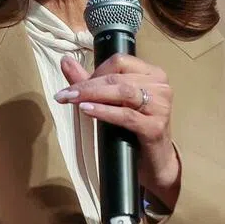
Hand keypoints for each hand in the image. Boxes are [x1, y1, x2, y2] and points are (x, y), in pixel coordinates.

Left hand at [56, 53, 180, 208]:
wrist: (155, 162)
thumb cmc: (134, 130)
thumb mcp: (113, 102)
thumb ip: (90, 81)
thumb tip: (65, 61)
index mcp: (152, 74)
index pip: (120, 61)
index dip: (95, 71)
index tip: (75, 85)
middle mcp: (160, 86)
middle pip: (117, 77)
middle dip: (87, 85)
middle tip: (64, 94)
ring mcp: (160, 106)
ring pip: (122, 92)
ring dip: (93, 95)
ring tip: (72, 100)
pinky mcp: (155, 127)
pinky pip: (126, 115)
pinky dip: (104, 111)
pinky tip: (87, 110)